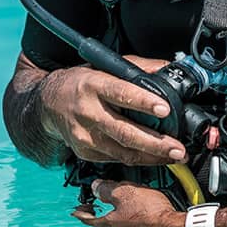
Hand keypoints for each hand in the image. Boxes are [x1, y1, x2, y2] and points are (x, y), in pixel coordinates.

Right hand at [40, 57, 187, 165]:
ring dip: (152, 157)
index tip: (165, 109)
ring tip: (175, 157)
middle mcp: (87, 111)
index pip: (121, 93)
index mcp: (93, 85)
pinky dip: (138, 160)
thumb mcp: (105, 66)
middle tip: (177, 148)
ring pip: (122, 151)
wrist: (49, 103)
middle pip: (124, 131)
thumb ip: (138, 66)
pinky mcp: (85, 151)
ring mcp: (84, 135)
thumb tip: (168, 68)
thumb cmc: (82, 82)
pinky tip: (156, 159)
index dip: (143, 102)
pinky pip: (116, 159)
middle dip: (155, 143)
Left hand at [72, 179, 185, 226]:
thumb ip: (107, 189)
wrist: (171, 218)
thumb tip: (95, 186)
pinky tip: (125, 196)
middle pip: (100, 216)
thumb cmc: (149, 210)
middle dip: (93, 209)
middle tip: (88, 203)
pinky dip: (119, 204)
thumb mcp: (124, 193)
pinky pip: (124, 210)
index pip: (89, 219)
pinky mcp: (139, 217)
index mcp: (110, 220)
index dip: (80, 213)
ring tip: (104, 196)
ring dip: (106, 205)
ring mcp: (129, 221)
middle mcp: (118, 223)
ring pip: (112, 212)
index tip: (74, 210)